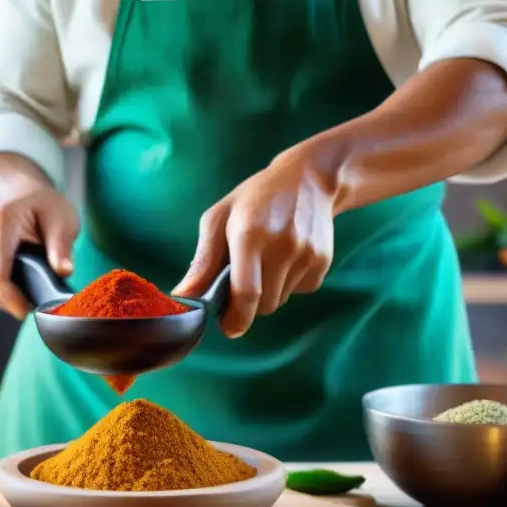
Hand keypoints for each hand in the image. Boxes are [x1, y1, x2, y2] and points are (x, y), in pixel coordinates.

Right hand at [0, 184, 79, 318]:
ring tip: (31, 291)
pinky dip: (0, 294)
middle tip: (41, 301)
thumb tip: (64, 272)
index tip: (34, 311)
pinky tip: (20, 286)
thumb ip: (62, 246)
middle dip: (13, 299)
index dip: (13, 299)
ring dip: (6, 298)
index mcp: (2, 223)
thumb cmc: (47, 208)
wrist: (25, 197)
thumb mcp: (63, 220)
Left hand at [173, 144, 340, 337]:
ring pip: (281, 299)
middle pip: (264, 304)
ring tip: (265, 261)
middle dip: (249, 305)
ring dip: (268, 292)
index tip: (227, 327)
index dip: (235, 318)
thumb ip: (202, 261)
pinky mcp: (323, 261)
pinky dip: (288, 283)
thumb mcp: (219, 218)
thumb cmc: (254, 198)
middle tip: (240, 284)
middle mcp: (282, 246)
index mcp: (250, 235)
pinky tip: (286, 257)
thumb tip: (183, 297)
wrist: (308, 179)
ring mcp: (307, 254)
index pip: (246, 293)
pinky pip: (300, 290)